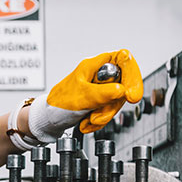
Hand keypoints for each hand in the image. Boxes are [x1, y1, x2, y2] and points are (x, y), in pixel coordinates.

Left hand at [27, 49, 142, 142]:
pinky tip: (86, 122)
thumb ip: (102, 93)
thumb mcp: (81, 97)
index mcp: (95, 65)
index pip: (124, 59)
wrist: (49, 119)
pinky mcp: (101, 102)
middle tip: (100, 115)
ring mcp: (102, 88)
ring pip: (117, 101)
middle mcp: (100, 74)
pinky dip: (99, 121)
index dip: (132, 75)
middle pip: (124, 84)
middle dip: (112, 105)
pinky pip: (110, 111)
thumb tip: (122, 90)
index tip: (131, 94)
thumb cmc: (59, 103)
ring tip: (89, 119)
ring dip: (103, 116)